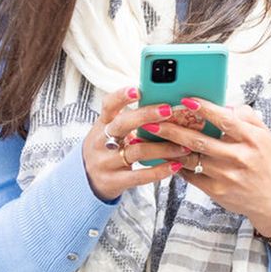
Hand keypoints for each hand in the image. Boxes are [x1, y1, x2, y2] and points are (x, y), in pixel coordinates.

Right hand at [82, 87, 189, 201]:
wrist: (86, 180)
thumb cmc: (106, 149)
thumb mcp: (109, 131)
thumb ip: (129, 119)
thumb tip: (161, 100)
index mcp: (102, 125)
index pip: (108, 106)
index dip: (121, 96)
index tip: (138, 89)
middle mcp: (101, 142)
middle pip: (122, 125)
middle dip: (146, 116)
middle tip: (169, 110)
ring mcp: (106, 163)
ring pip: (137, 151)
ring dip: (163, 148)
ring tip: (183, 145)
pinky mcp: (113, 181)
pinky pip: (139, 176)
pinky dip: (159, 170)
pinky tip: (175, 165)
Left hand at [153, 99, 270, 235]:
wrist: (270, 198)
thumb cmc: (263, 160)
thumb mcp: (264, 134)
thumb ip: (246, 115)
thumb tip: (224, 105)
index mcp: (251, 139)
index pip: (225, 120)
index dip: (204, 109)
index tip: (185, 100)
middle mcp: (239, 157)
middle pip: (200, 141)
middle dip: (173, 129)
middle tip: (152, 120)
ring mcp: (226, 176)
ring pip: (191, 158)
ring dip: (169, 148)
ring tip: (151, 138)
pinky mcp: (216, 190)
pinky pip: (190, 175)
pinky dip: (175, 164)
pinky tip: (163, 155)